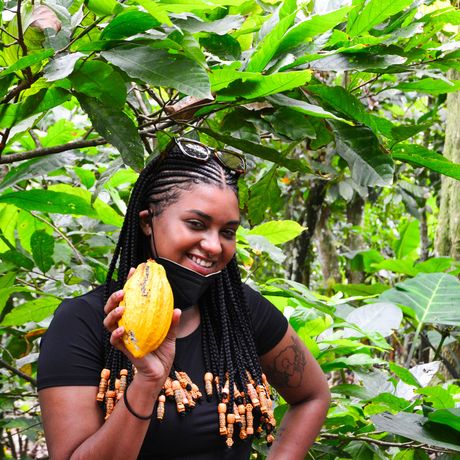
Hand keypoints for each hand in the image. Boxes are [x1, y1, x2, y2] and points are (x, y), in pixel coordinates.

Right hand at [103, 268, 180, 384]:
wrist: (159, 373)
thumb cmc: (162, 352)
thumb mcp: (170, 335)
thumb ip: (173, 323)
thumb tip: (178, 309)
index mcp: (136, 319)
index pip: (130, 298)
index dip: (129, 283)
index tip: (134, 270)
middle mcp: (127, 326)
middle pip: (113, 308)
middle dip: (114, 297)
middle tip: (123, 290)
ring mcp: (124, 337)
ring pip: (109, 323)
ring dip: (112, 313)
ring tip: (122, 307)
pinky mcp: (124, 349)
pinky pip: (115, 341)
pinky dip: (116, 334)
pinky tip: (122, 328)